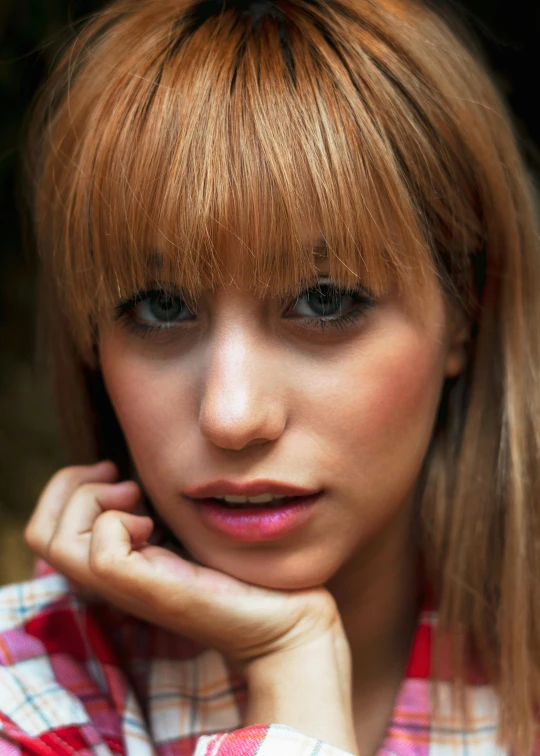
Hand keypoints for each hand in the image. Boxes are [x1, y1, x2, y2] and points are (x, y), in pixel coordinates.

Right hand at [24, 461, 346, 675]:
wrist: (288, 615)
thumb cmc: (244, 568)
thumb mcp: (189, 529)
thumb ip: (158, 510)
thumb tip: (132, 478)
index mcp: (118, 563)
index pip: (46, 530)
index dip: (68, 487)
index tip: (117, 473)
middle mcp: (112, 578)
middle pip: (40, 533)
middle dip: (71, 487)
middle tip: (124, 482)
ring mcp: (127, 588)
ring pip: (56, 541)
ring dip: (91, 501)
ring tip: (137, 498)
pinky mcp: (151, 591)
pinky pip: (101, 552)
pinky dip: (119, 522)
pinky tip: (156, 524)